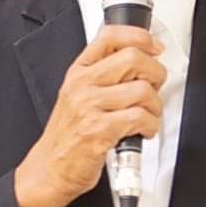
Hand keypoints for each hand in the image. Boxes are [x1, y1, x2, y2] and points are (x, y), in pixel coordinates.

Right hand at [15, 25, 166, 206]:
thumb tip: (141, 61)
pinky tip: (142, 131)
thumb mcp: (78, 95)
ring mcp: (89, 106)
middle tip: (154, 88)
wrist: (49, 169)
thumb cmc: (68, 136)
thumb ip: (104, 76)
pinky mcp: (99, 130)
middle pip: (133, 58)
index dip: (140, 37)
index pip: (110, 36)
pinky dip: (150, 126)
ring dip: (155, 106)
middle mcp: (82, 84)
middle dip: (156, 73)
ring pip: (142, 89)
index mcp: (78, 71)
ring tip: (147, 116)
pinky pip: (140, 117)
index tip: (154, 47)